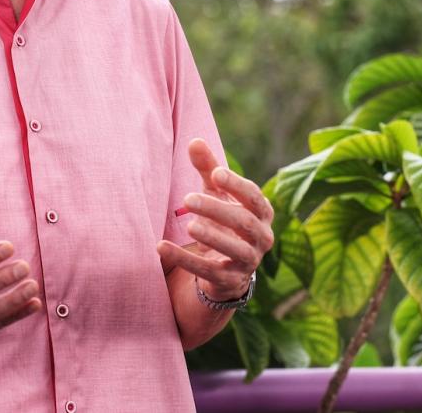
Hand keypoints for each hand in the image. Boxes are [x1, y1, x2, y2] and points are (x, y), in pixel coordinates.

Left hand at [156, 139, 274, 301]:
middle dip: (216, 209)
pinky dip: (184, 259)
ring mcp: (248, 261)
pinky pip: (208, 271)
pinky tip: (161, 246)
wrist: (226, 268)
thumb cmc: (222, 220)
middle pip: (243, 221)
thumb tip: (195, 141)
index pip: (253, 197)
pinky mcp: (230, 281)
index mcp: (261, 212)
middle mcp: (261, 237)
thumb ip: (207, 169)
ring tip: (189, 225)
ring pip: (234, 248)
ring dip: (211, 236)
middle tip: (188, 199)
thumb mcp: (216, 193)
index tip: (215, 173)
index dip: (236, 185)